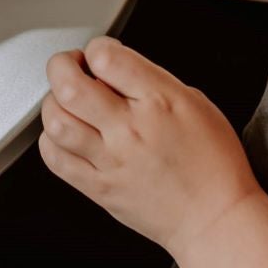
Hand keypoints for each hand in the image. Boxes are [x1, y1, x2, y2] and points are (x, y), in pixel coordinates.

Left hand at [39, 38, 263, 257]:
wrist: (215, 219)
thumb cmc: (213, 163)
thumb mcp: (195, 103)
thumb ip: (151, 81)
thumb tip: (114, 68)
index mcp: (159, 102)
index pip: (106, 58)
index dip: (96, 48)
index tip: (99, 56)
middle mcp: (130, 130)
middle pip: (69, 86)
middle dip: (61, 66)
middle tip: (71, 69)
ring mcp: (111, 161)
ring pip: (57, 122)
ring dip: (53, 103)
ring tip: (68, 103)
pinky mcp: (99, 188)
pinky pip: (56, 159)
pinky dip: (51, 140)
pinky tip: (66, 134)